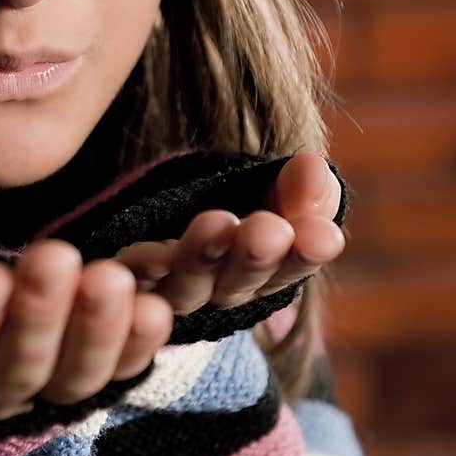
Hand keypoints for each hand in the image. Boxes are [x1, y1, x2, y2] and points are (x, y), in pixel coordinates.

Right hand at [0, 226, 173, 421]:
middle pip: (14, 372)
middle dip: (38, 317)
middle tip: (55, 259)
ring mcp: (37, 399)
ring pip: (71, 381)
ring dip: (96, 332)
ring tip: (111, 280)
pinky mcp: (81, 382)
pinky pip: (115, 374)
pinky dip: (137, 347)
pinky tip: (156, 311)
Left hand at [113, 149, 345, 314]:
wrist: (164, 203)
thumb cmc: (237, 198)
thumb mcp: (275, 189)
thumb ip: (300, 187)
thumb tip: (313, 166)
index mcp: (262, 271)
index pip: (291, 268)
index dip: (306, 255)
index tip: (323, 236)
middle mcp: (218, 289)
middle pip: (239, 282)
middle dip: (255, 256)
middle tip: (270, 232)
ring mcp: (172, 289)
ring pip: (188, 283)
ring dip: (202, 255)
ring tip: (216, 224)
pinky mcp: (131, 277)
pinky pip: (138, 278)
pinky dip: (145, 266)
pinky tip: (152, 254)